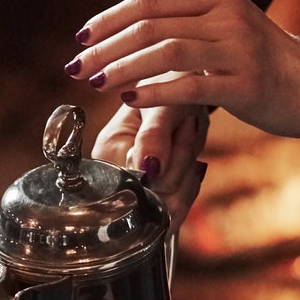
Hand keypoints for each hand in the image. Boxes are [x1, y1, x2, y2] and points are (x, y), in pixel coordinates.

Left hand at [69, 0, 299, 139]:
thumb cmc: (257, 64)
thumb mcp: (223, 30)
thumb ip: (183, 26)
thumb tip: (124, 34)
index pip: (151, 0)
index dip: (111, 18)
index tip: (81, 37)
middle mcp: (228, 16)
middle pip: (152, 25)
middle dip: (107, 47)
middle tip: (77, 67)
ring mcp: (239, 49)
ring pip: (167, 52)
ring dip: (124, 68)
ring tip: (97, 83)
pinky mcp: (246, 85)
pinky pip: (192, 86)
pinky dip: (156, 92)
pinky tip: (131, 99)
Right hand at [89, 101, 210, 228]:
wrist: (180, 90)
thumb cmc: (169, 88)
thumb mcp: (164, 105)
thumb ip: (154, 135)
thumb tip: (149, 170)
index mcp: (108, 151)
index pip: (137, 182)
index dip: (168, 165)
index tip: (178, 129)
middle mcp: (114, 177)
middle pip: (155, 200)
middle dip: (181, 167)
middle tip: (186, 128)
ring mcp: (132, 192)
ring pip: (169, 209)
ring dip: (188, 175)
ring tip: (186, 139)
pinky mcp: (149, 200)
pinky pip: (175, 211)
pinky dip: (190, 185)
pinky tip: (189, 161)